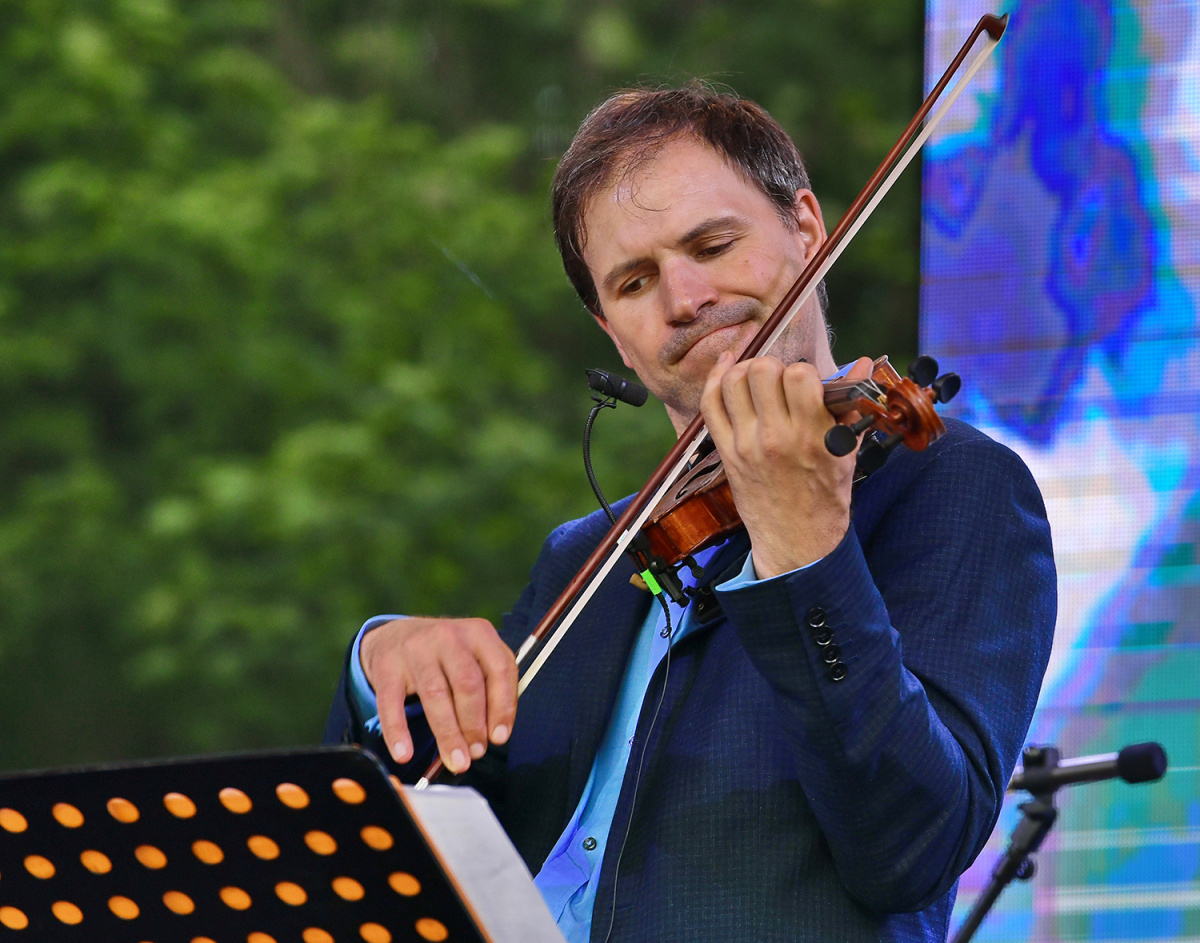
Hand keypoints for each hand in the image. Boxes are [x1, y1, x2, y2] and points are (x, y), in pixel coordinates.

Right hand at [360, 617, 516, 773]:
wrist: (394, 634)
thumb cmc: (444, 654)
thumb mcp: (474, 656)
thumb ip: (490, 687)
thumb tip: (494, 733)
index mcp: (479, 633)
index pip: (500, 669)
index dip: (503, 707)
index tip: (499, 737)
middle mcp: (448, 636)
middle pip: (467, 683)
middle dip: (474, 724)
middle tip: (476, 753)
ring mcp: (416, 649)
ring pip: (435, 695)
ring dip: (447, 734)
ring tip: (456, 760)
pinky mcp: (387, 666)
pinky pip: (392, 703)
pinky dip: (398, 731)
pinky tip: (404, 753)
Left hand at [700, 353, 874, 577]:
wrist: (798, 539)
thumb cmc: (825, 495)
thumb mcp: (847, 450)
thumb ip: (852, 404)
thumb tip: (863, 364)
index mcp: (812, 435)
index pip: (800, 375)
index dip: (803, 371)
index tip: (806, 383)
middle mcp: (776, 437)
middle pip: (762, 371)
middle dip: (774, 366)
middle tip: (780, 382)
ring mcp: (746, 444)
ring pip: (732, 382)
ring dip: (745, 370)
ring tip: (758, 378)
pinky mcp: (726, 452)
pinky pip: (710, 405)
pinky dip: (714, 379)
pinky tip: (727, 366)